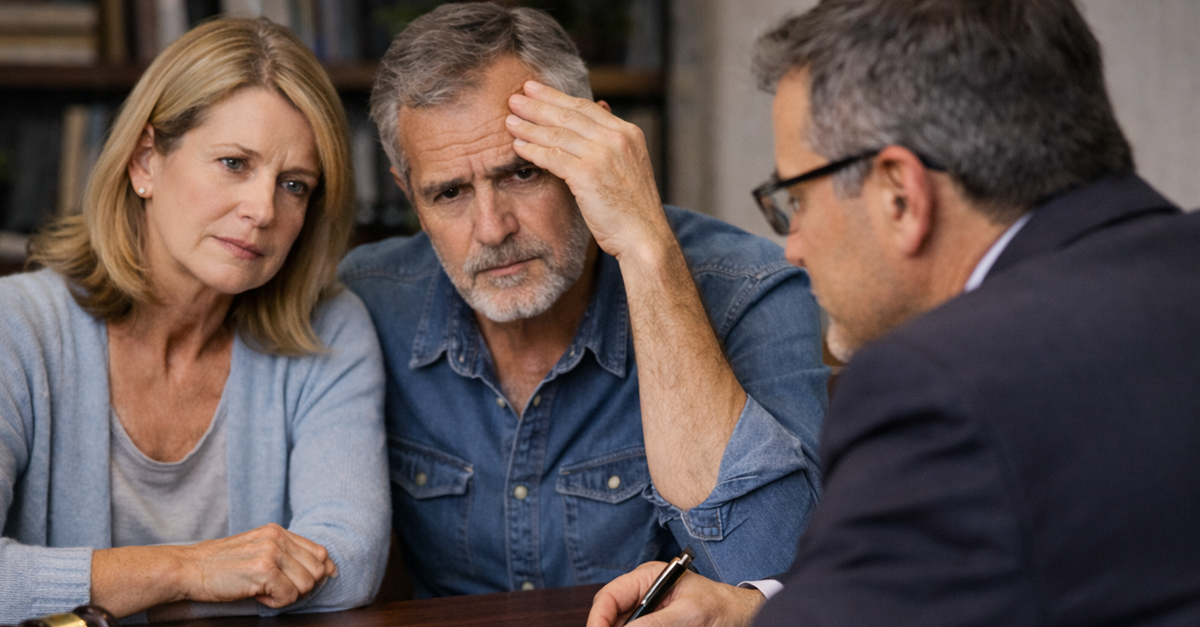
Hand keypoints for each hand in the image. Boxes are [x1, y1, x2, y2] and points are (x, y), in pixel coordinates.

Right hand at [92, 524, 336, 614]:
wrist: (187, 569)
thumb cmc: (221, 566)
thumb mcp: (257, 550)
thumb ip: (286, 555)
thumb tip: (326, 571)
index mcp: (278, 531)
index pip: (320, 551)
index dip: (321, 572)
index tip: (308, 584)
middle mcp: (277, 538)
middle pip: (317, 570)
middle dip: (302, 586)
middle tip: (277, 589)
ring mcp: (271, 552)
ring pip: (306, 584)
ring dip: (287, 595)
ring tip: (264, 591)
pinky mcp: (263, 570)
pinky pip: (289, 595)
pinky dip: (275, 602)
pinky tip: (257, 596)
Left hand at [506, 81, 672, 261]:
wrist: (644, 236)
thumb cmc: (633, 208)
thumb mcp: (629, 165)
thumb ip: (612, 140)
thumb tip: (601, 109)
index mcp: (628, 133)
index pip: (585, 107)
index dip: (556, 97)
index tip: (535, 90)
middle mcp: (617, 138)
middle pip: (568, 114)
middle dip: (538, 104)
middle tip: (514, 98)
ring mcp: (603, 154)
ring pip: (557, 133)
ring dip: (529, 126)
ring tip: (509, 121)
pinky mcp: (588, 174)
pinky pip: (552, 156)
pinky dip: (533, 150)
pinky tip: (518, 146)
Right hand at [587, 561, 765, 626]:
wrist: (742, 618)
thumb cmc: (721, 608)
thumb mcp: (689, 615)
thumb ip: (655, 624)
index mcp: (647, 578)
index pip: (609, 596)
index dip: (598, 618)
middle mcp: (642, 595)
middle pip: (610, 616)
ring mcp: (648, 613)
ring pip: (622, 626)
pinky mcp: (655, 625)